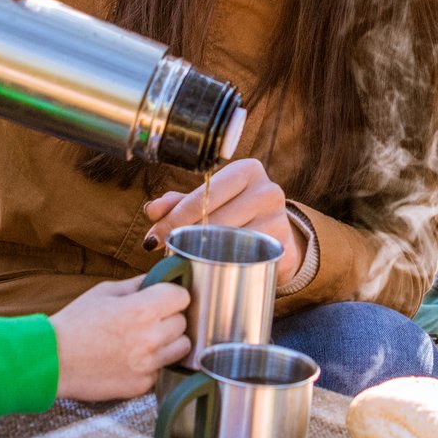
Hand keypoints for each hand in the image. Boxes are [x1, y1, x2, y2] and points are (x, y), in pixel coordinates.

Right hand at [49, 274, 191, 400]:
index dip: (173, 295)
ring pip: (181, 349)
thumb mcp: (104, 292)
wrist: (52, 361)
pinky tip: (133, 359)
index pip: (182, 297)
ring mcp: (148, 364)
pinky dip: (153, 365)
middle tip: (149, 320)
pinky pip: (162, 371)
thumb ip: (136, 285)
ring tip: (145, 340)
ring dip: (169, 343)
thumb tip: (157, 278)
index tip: (164, 298)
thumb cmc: (74, 324)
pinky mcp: (142, 385)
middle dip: (170, 318)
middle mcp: (151, 338)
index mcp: (143, 309)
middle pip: (183, 323)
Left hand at [141, 158, 304, 279]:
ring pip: (230, 240)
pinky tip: (210, 267)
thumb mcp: (208, 202)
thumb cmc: (235, 213)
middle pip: (216, 219)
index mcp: (247, 170)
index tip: (154, 237)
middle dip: (184, 237)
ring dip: (202, 253)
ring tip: (183, 259)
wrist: (275, 235)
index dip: (175, 218)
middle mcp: (267, 190)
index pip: (204, 195)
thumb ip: (179, 203)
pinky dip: (224, 264)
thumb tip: (152, 210)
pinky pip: (246, 259)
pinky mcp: (284, 246)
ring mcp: (279, 219)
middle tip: (164, 251)